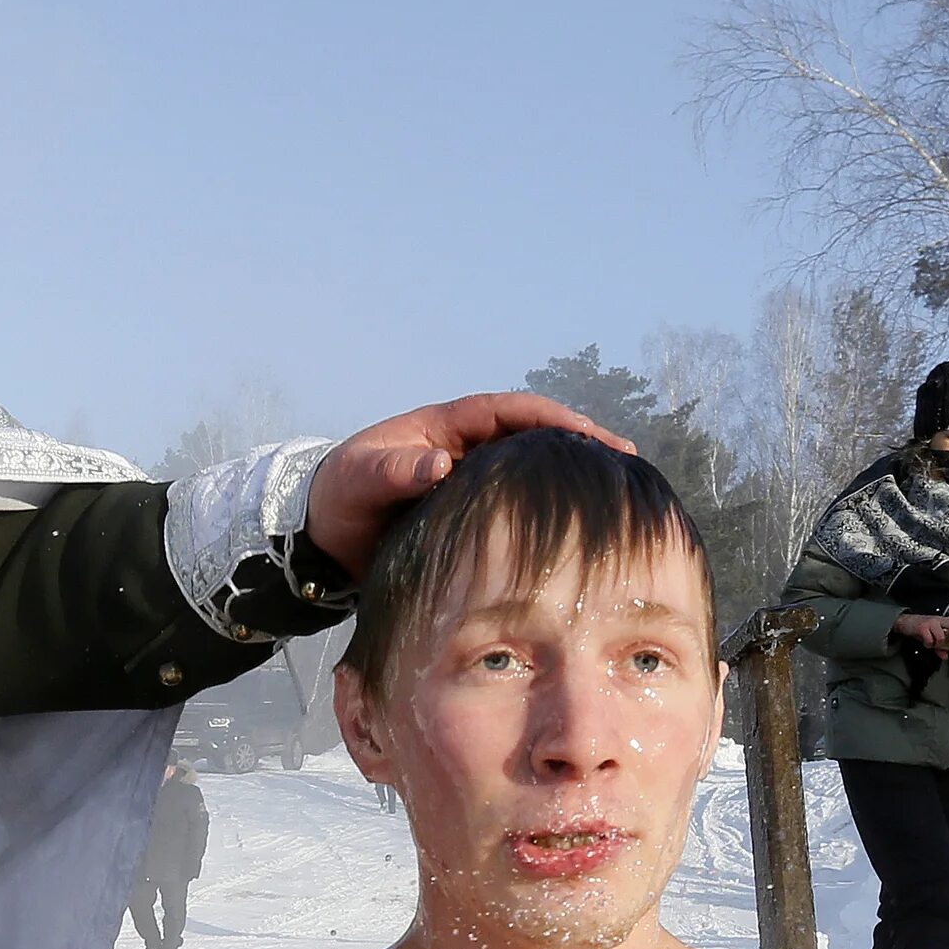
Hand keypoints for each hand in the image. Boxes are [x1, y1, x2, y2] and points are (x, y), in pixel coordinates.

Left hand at [304, 393, 636, 577]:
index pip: (514, 410)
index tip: (594, 437)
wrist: (322, 537)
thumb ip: (395, 470)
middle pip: (535, 437)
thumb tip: (439, 461)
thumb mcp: (361, 478)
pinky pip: (516, 507)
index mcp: (449, 425)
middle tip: (626, 463)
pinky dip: (547, 514)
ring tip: (619, 495)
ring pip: (531, 471)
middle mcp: (468, 447)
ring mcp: (473, 480)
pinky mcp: (472, 514)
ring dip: (570, 478)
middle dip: (580, 445)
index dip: (556, 419)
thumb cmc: (340, 495)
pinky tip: (577, 534)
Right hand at [895, 613, 948, 650]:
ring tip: (934, 644)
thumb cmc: (921, 627)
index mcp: (945, 622)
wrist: (905, 621)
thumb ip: (940, 647)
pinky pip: (929, 639)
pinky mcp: (922, 627)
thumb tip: (945, 656)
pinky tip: (926, 643)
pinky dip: (928, 644)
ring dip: (939, 643)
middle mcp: (940, 620)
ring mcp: (931, 623)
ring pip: (942, 635)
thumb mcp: (933, 636)